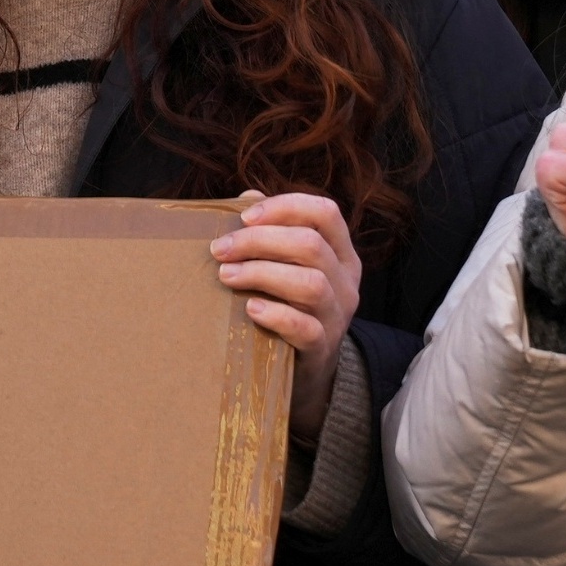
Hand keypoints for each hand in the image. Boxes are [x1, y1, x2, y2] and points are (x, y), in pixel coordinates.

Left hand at [213, 192, 362, 443]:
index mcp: (340, 252)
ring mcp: (338, 316)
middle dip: (259, 240)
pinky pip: (305, 329)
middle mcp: (345, 281)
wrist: (305, 367)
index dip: (285, 206)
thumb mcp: (286, 265)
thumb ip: (270, 230)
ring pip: (311, 284)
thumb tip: (246, 198)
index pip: (326, 213)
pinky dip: (275, 315)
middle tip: (220, 248)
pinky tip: (249, 308)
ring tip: (227, 275)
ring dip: (262, 273)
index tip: (245, 216)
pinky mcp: (322, 348)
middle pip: (311, 245)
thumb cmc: (288, 302)